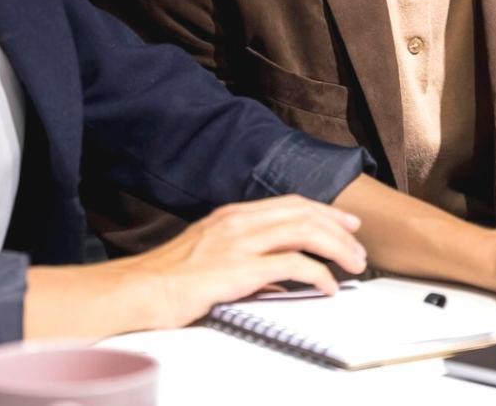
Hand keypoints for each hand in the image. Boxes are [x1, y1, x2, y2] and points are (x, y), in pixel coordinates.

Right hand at [24, 195, 365, 338]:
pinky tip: (327, 286)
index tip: (345, 222)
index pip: (289, 204)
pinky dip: (317, 273)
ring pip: (304, 231)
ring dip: (336, 247)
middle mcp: (238, 221)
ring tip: (353, 265)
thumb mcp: (208, 259)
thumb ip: (243, 261)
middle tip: (359, 244)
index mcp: (231, 216)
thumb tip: (274, 278)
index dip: (323, 211)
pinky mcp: (238, 268)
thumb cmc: (163, 280)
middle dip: (338, 227)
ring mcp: (238, 242)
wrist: (135, 292)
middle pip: (303, 212)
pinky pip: (292, 264)